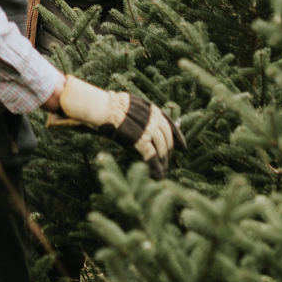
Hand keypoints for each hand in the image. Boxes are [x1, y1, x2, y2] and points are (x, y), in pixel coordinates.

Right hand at [46, 76, 185, 178]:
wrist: (98, 108)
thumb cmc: (107, 107)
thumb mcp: (129, 106)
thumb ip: (142, 116)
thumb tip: (153, 126)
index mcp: (150, 108)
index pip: (170, 124)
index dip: (178, 137)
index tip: (184, 147)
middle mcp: (151, 117)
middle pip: (166, 138)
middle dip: (169, 152)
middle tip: (168, 162)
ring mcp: (146, 128)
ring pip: (161, 148)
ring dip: (164, 162)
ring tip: (163, 171)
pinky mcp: (139, 139)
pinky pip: (152, 156)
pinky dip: (156, 168)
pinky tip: (158, 176)